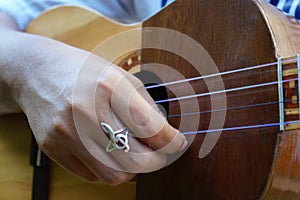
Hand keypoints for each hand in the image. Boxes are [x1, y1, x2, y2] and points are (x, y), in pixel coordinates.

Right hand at [1, 32, 186, 184]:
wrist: (38, 72)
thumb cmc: (83, 72)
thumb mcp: (119, 76)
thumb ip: (144, 105)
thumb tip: (164, 133)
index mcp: (109, 86)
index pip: (150, 127)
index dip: (170, 141)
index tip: (177, 143)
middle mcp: (86, 111)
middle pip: (135, 159)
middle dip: (156, 161)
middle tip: (158, 153)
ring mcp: (66, 132)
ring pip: (114, 175)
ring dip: (131, 169)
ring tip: (132, 153)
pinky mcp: (53, 147)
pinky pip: (91, 174)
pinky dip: (106, 168)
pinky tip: (105, 151)